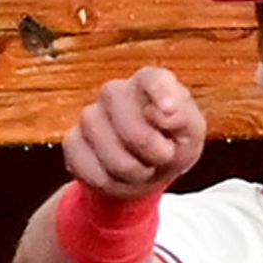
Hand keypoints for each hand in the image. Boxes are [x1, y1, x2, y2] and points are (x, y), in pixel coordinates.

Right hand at [63, 66, 205, 198]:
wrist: (142, 171)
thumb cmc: (170, 145)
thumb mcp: (190, 135)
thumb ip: (185, 119)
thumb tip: (168, 111)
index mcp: (148, 83)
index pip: (152, 79)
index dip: (161, 94)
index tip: (169, 112)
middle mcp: (115, 92)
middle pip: (131, 128)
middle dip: (151, 153)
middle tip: (162, 158)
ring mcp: (90, 116)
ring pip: (111, 154)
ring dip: (132, 172)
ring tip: (142, 169)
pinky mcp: (72, 142)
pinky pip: (89, 170)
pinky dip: (108, 183)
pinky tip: (118, 177)